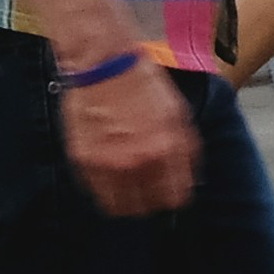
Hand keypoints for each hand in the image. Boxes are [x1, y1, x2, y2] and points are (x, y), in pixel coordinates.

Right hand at [57, 51, 196, 218]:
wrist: (103, 64)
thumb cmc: (143, 84)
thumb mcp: (178, 114)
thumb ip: (186, 150)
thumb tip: (192, 177)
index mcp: (166, 149)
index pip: (175, 198)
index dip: (174, 197)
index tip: (170, 192)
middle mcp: (136, 162)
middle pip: (146, 209)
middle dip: (150, 202)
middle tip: (149, 190)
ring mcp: (106, 164)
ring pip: (118, 207)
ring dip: (126, 200)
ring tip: (128, 186)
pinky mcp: (82, 161)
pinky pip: (95, 191)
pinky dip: (103, 188)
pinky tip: (109, 172)